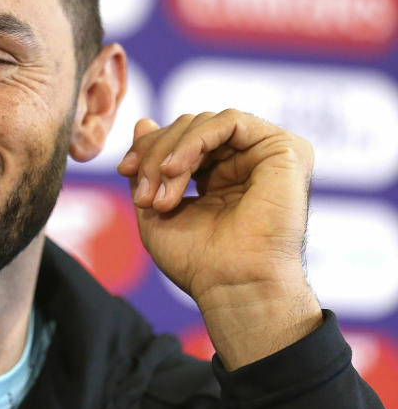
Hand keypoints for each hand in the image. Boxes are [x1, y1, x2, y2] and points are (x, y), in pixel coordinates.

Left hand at [116, 110, 321, 368]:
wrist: (231, 287)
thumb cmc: (197, 261)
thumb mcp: (154, 205)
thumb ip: (149, 165)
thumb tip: (143, 121)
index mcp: (221, 173)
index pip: (179, 137)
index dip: (147, 148)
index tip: (124, 170)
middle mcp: (246, 160)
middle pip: (188, 126)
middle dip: (155, 154)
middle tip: (144, 194)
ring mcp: (266, 153)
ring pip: (203, 122)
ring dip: (170, 154)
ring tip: (160, 197)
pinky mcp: (285, 148)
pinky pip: (228, 121)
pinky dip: (193, 141)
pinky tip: (175, 171)